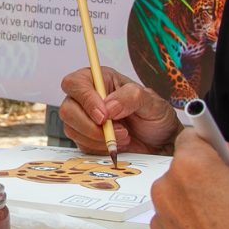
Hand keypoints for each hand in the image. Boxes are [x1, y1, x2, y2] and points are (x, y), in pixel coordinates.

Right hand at [58, 66, 181, 154]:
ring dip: (97, 138)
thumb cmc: (155, 116)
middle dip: (90, 125)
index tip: (104, 116)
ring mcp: (84, 118)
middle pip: (67, 108)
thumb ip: (131, 98)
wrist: (160, 141)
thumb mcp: (151, 102)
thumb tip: (109, 106)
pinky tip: (116, 143)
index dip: (85, 99)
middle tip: (116, 130)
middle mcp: (88, 98)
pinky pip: (81, 145)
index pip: (75, 83)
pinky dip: (99, 148)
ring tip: (123, 136)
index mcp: (100, 80)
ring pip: (71, 128)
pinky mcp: (85, 137)